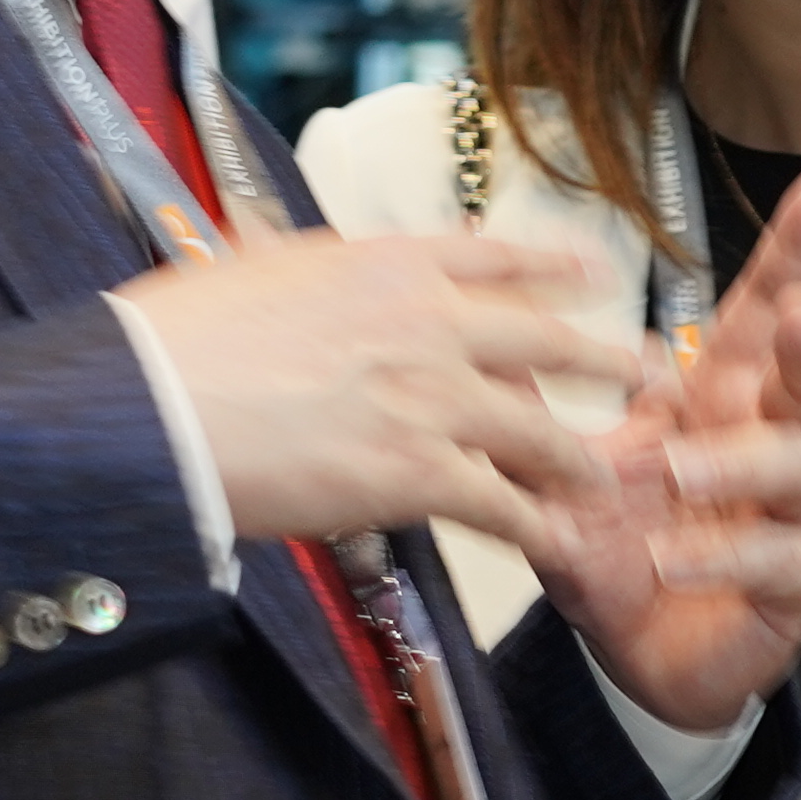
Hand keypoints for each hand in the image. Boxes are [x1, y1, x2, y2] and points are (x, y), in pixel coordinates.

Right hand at [133, 226, 616, 554]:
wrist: (156, 404)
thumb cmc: (178, 342)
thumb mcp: (251, 269)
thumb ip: (301, 269)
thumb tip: (284, 257)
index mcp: (385, 263)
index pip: (492, 255)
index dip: (550, 267)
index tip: (589, 274)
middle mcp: (427, 321)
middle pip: (542, 338)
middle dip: (601, 358)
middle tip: (644, 371)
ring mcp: (433, 396)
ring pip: (537, 428)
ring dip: (579, 458)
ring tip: (607, 477)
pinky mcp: (419, 472)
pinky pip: (502, 504)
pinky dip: (536, 527)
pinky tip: (558, 543)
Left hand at [517, 160, 800, 731]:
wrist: (632, 655)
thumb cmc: (615, 550)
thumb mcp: (558, 474)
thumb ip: (530, 409)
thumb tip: (478, 337)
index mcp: (718, 400)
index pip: (760, 311)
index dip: (796, 247)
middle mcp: (768, 443)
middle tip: (792, 317)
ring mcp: (792, 514)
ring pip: (798, 464)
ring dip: (736, 462)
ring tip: (675, 473)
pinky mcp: (795, 582)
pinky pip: (779, 558)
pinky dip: (722, 556)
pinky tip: (672, 558)